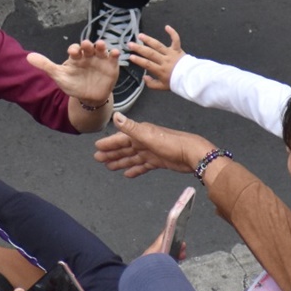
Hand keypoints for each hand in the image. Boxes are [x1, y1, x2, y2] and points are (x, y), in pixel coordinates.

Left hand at [27, 40, 118, 105]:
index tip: (73, 52)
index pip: (75, 49)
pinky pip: (113, 58)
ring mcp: (100, 60)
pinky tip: (114, 53)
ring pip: (101, 49)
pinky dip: (115, 54)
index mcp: (76, 57)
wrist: (88, 97)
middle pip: (89, 47)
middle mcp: (88, 55)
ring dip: (101, 46)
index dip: (74, 49)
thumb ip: (45, 65)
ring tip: (100, 45)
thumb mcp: (59, 76)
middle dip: (88, 45)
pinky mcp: (111, 66)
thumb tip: (28, 57)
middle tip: (86, 45)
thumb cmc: (73, 84)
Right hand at [93, 112, 217, 178]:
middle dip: (111, 153)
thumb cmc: (172, 143)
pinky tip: (128, 174)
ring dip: (120, 162)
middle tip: (99, 159)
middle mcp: (144, 141)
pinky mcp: (158, 161)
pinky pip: (143, 166)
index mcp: (140, 134)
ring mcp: (151, 151)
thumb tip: (116, 116)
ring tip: (109, 167)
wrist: (193, 154)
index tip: (97, 147)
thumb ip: (130, 127)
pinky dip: (135, 170)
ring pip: (132, 157)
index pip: (120, 138)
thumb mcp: (148, 135)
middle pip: (124, 148)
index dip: (109, 143)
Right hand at [127, 25, 185, 91]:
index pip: (147, 64)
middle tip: (130, 44)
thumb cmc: (176, 83)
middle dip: (139, 48)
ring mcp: (171, 54)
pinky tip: (167, 27)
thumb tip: (144, 77)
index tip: (130, 56)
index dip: (138, 60)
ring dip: (148, 40)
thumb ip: (152, 84)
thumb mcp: (162, 87)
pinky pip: (176, 40)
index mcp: (160, 70)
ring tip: (140, 35)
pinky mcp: (178, 50)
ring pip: (158, 45)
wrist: (191, 78)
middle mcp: (164, 61)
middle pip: (150, 53)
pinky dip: (172, 33)